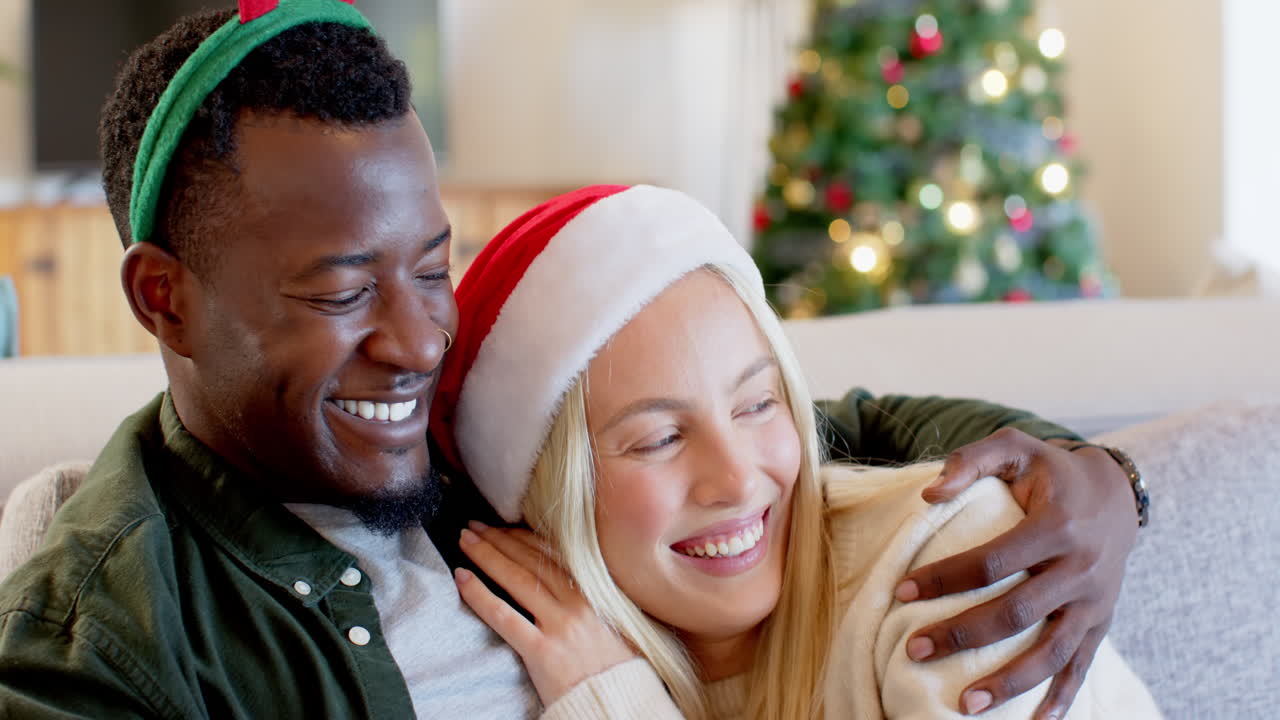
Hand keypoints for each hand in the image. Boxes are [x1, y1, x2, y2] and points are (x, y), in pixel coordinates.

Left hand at [454, 521, 636, 706]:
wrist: (619, 703)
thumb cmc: (617, 667)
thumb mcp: (615, 620)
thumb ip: (591, 596)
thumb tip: (568, 575)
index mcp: (595, 590)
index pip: (552, 552)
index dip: (523, 536)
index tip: (503, 527)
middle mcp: (578, 601)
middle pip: (530, 559)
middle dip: (500, 538)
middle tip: (475, 525)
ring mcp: (560, 625)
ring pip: (516, 579)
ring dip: (487, 554)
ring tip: (465, 540)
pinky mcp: (542, 651)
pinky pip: (504, 616)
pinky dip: (480, 594)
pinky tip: (462, 578)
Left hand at [893, 428, 1137, 718]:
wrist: (1116, 494)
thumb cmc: (1050, 470)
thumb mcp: (1015, 446)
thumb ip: (971, 460)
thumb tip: (928, 494)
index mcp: (1057, 525)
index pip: (992, 561)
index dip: (945, 578)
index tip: (902, 592)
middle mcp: (1081, 568)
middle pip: (1015, 613)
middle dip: (962, 635)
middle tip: (914, 650)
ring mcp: (1095, 601)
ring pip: (1051, 652)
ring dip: (1008, 682)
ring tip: (964, 705)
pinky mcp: (1102, 622)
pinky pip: (1082, 666)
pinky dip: (1062, 698)